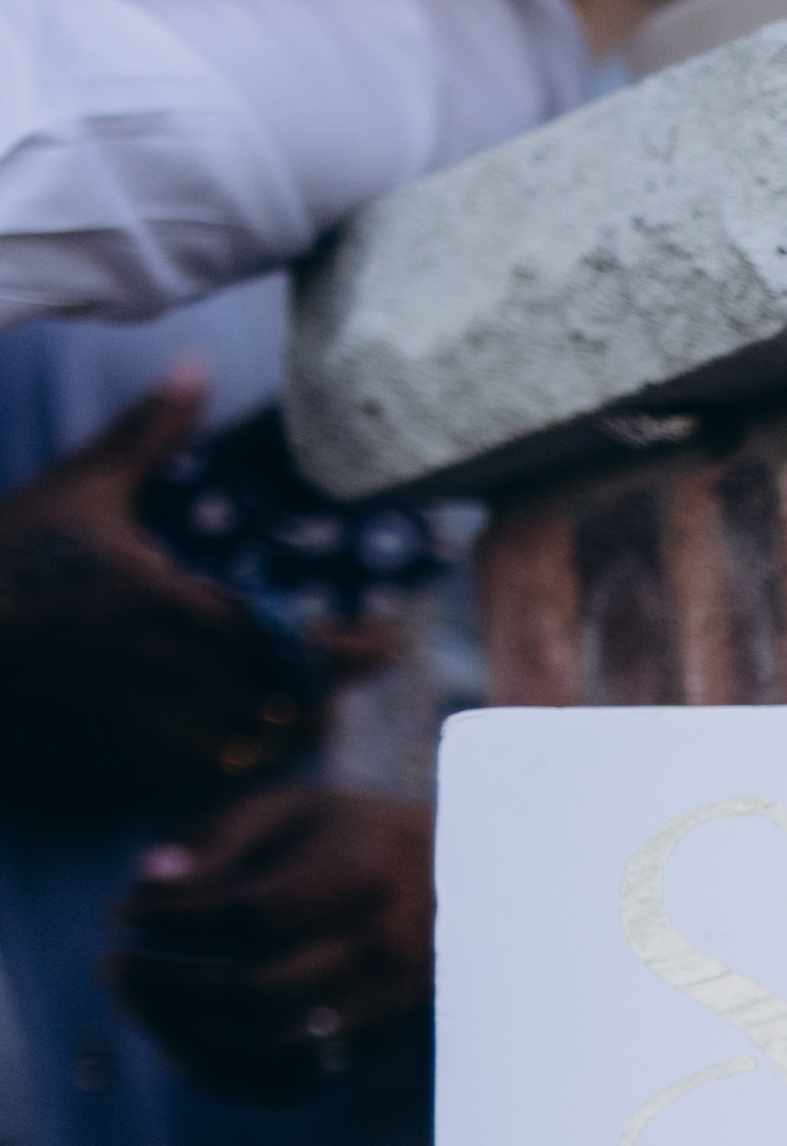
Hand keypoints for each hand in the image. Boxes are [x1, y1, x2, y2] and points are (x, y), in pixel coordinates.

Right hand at [0, 372, 361, 820]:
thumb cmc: (6, 557)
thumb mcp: (79, 488)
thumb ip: (148, 435)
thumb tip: (196, 366)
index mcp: (179, 610)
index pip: (301, 644)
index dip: (357, 650)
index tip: (390, 640)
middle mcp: (176, 678)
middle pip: (295, 708)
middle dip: (331, 693)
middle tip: (353, 674)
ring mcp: (150, 729)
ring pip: (259, 751)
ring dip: (292, 731)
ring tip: (310, 707)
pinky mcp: (120, 762)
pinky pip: (206, 779)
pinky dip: (238, 762)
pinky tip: (244, 740)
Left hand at [111, 781, 432, 1097]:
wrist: (464, 886)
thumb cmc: (354, 839)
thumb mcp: (290, 811)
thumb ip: (218, 841)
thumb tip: (147, 882)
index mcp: (363, 878)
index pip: (250, 914)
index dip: (173, 919)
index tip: (123, 910)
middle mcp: (385, 951)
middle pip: (257, 989)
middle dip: (167, 983)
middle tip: (113, 966)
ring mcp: (388, 1009)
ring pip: (272, 1046)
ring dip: (185, 1033)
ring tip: (136, 1006)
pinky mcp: (379, 1048)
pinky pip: (293, 1084)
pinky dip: (224, 1077)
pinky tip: (176, 1050)